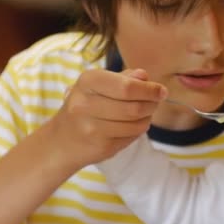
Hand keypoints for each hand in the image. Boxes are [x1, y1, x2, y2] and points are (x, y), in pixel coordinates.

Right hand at [50, 68, 166, 165]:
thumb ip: (123, 78)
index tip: (161, 91)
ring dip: (147, 118)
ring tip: (145, 113)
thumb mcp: (98, 85)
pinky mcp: (100, 147)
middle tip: (156, 102)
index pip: (127, 86)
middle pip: (134, 107)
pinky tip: (133, 126)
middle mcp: (85, 105)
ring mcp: (91, 128)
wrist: (61, 141)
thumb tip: (144, 76)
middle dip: (152, 104)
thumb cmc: (85, 106)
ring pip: (136, 124)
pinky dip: (138, 131)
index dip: (149, 90)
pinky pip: (131, 137)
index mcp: (87, 82)